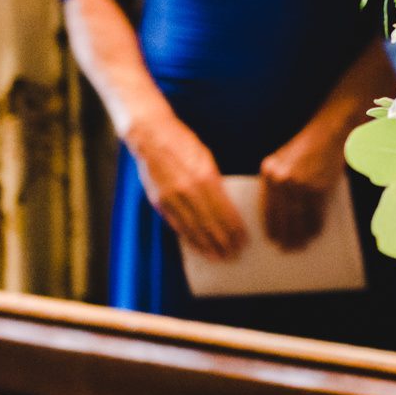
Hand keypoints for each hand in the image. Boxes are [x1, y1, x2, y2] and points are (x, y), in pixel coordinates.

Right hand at [126, 111, 245, 259]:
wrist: (151, 137)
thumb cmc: (183, 144)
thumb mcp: (206, 158)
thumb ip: (215, 182)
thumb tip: (227, 205)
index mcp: (205, 177)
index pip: (224, 209)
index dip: (234, 227)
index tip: (244, 239)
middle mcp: (189, 190)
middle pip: (210, 222)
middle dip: (224, 240)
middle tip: (236, 254)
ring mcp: (172, 198)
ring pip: (193, 228)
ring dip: (207, 245)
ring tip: (220, 257)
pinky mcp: (159, 202)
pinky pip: (177, 225)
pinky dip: (189, 239)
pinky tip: (198, 247)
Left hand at [259, 126, 342, 251]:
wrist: (330, 134)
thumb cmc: (308, 147)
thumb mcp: (283, 160)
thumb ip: (277, 182)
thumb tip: (278, 213)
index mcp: (269, 172)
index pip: (266, 208)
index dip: (270, 227)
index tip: (272, 240)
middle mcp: (281, 180)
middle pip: (281, 217)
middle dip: (284, 236)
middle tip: (287, 250)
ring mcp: (300, 185)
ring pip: (298, 219)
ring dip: (300, 236)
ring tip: (301, 246)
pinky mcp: (319, 188)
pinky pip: (316, 214)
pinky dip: (316, 227)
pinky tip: (315, 234)